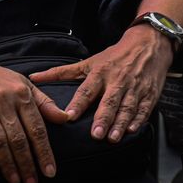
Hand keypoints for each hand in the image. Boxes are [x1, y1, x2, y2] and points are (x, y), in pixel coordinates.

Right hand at [0, 52, 69, 182]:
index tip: (50, 172)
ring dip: (7, 163)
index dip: (44, 152)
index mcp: (21, 94)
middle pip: (18, 138)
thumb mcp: (23, 84)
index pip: (36, 129)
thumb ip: (44, 103)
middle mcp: (2, 100)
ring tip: (14, 180)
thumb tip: (65, 118)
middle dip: (27, 164)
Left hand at [29, 25, 172, 142]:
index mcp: (100, 72)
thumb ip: (61, 73)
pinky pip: (144, 108)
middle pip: (109, 101)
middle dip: (102, 118)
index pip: (87, 89)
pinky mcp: (149, 94)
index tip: (69, 116)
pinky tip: (132, 130)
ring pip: (127, 107)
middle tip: (95, 135)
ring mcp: (134, 87)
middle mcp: (117, 80)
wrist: (148, 44)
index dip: (78, 103)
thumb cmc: (115, 56)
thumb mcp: (88, 62)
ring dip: (120, 123)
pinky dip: (139, 119)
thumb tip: (33, 78)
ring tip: (113, 138)